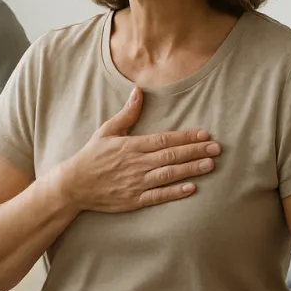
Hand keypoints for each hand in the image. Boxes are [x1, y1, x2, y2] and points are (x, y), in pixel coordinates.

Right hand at [57, 87, 220, 212]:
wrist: (74, 185)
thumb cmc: (91, 156)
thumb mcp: (107, 130)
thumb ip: (127, 113)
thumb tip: (138, 91)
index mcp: (131, 145)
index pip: (164, 139)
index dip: (186, 137)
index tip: (204, 134)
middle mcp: (136, 163)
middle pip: (171, 155)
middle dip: (196, 151)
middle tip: (216, 148)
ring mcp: (136, 182)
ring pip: (169, 174)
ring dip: (191, 169)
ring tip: (210, 165)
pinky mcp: (134, 200)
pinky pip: (158, 196)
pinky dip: (175, 192)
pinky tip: (191, 188)